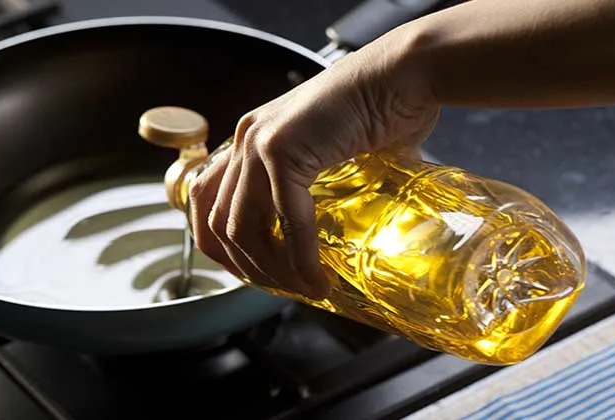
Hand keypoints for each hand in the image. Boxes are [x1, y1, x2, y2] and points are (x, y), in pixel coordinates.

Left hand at [188, 37, 439, 298]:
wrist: (407, 73)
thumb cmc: (380, 110)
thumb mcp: (328, 152)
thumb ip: (310, 186)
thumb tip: (319, 235)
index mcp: (250, 138)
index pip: (207, 200)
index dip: (223, 247)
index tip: (254, 274)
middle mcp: (246, 138)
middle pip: (218, 221)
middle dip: (247, 268)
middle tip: (283, 289)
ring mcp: (260, 143)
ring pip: (241, 228)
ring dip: (271, 270)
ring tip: (304, 287)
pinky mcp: (285, 150)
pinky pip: (286, 220)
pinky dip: (300, 258)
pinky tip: (318, 277)